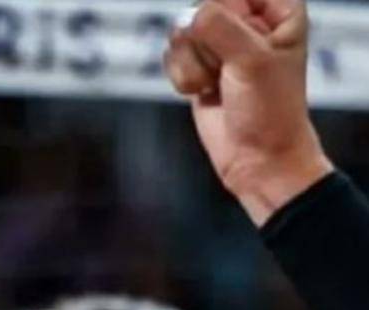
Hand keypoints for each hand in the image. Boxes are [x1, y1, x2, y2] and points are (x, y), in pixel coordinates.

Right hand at [165, 0, 332, 224]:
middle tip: (226, 69)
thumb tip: (186, 17)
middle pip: (201, 8)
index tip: (238, 44)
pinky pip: (172, 56)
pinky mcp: (197, 66)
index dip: (225, 15)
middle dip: (205, 43)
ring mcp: (219, 44)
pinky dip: (183, 78)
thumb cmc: (270, 109)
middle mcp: (248, 21)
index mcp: (277, 10)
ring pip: (181, 33)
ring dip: (193, 65)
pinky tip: (204, 92)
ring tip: (217, 84)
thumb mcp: (252, 60)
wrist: (257, 157)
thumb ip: (219, 28)